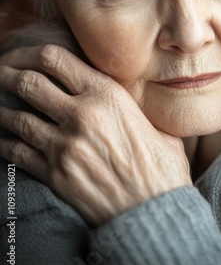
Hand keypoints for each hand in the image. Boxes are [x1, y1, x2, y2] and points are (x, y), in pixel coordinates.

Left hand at [0, 44, 191, 225]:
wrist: (156, 211)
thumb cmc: (160, 166)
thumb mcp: (152, 121)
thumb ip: (128, 105)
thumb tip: (116, 96)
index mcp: (107, 95)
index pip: (55, 59)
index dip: (30, 52)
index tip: (20, 55)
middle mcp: (82, 115)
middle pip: (29, 83)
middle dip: (7, 74)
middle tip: (1, 73)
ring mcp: (65, 146)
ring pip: (17, 117)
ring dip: (3, 109)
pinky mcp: (55, 174)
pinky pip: (17, 153)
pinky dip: (4, 143)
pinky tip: (1, 139)